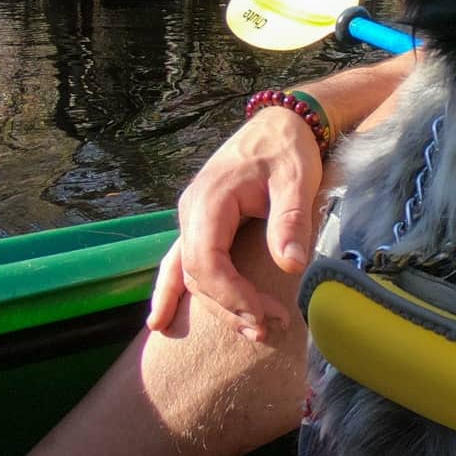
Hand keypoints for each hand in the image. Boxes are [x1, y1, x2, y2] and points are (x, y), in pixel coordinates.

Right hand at [145, 107, 323, 339]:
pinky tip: (159, 321)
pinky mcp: (201, 223)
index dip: (231, 295)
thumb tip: (291, 266)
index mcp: (210, 201)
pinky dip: (174, 291)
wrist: (281, 123)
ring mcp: (191, 218)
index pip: (207, 262)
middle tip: (268, 329)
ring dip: (217, 306)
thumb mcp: (296, 180)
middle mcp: (191, 212)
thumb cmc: (288, 149)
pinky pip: (181, 262)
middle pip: (197, 275)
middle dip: (230, 307)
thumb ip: (290, 221)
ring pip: (191, 273)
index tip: (264, 315)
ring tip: (252, 332)